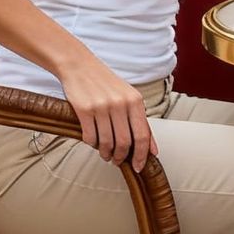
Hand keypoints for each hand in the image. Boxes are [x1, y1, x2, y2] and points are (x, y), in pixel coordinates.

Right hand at [57, 56, 158, 171]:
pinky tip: (93, 141)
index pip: (142, 135)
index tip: (139, 167)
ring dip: (106, 153)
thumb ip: (141, 122)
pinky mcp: (84, 110)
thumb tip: (152, 149)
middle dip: (122, 157)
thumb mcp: (129, 97)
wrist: (80, 66)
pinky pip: (90, 137)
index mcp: (135, 101)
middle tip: (118, 161)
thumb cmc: (106, 84)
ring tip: (105, 154)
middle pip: (125, 142)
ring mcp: (102, 107)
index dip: (142, 155)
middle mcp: (120, 104)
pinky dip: (92, 144)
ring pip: (106, 142)